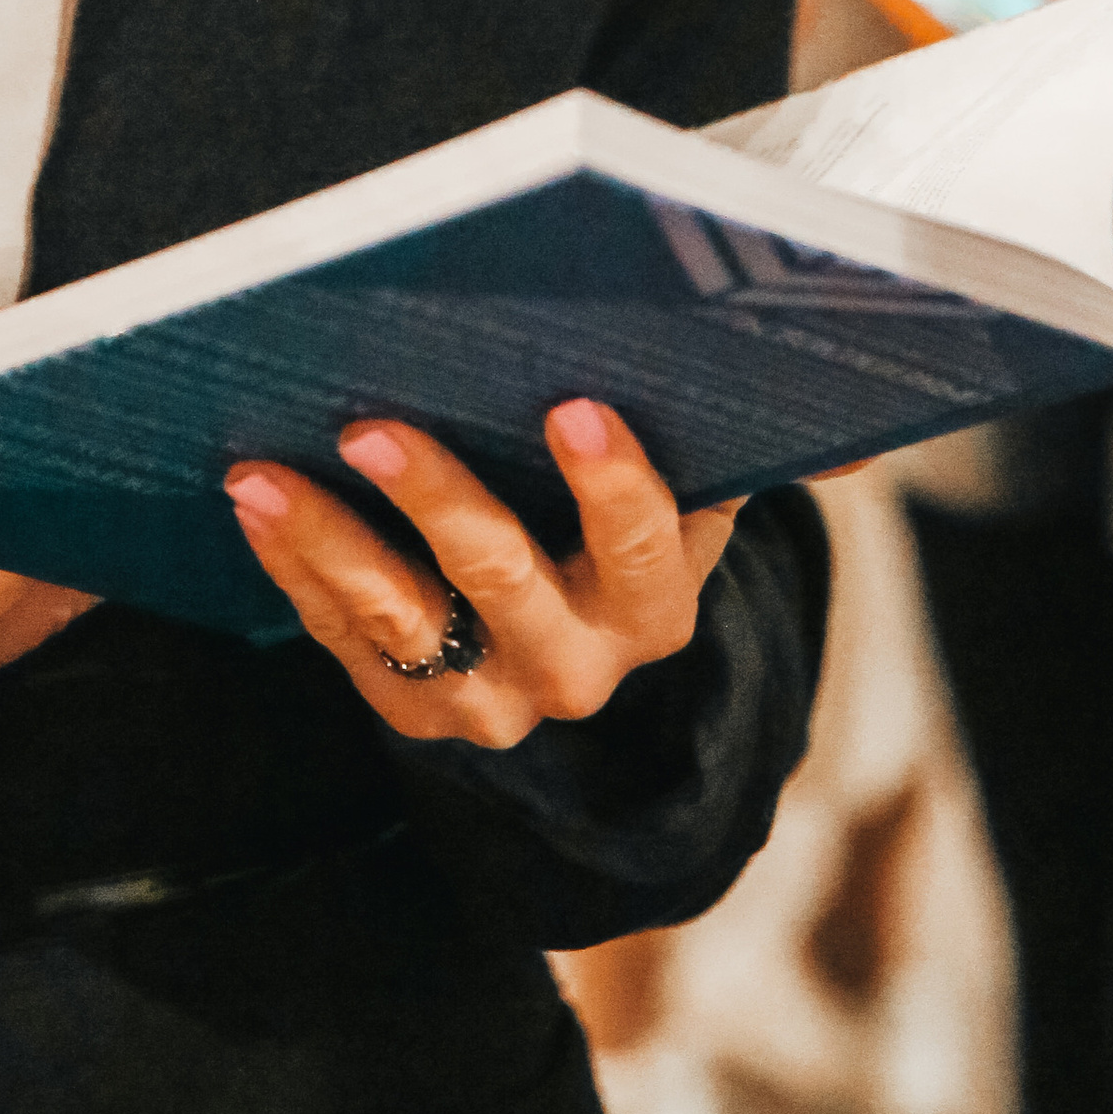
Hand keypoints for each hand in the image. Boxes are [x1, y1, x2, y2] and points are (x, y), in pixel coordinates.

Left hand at [222, 399, 740, 750]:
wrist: (576, 633)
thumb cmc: (635, 521)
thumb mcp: (700, 491)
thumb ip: (751, 452)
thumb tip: (860, 439)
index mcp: (656, 610)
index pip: (643, 553)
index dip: (615, 487)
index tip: (572, 408)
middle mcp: (578, 669)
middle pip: (505, 584)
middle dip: (437, 504)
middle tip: (370, 427)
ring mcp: (488, 700)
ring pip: (402, 621)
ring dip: (329, 541)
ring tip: (262, 473)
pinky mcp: (411, 705)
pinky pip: (342, 636)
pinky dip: (292, 566)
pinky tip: (252, 502)